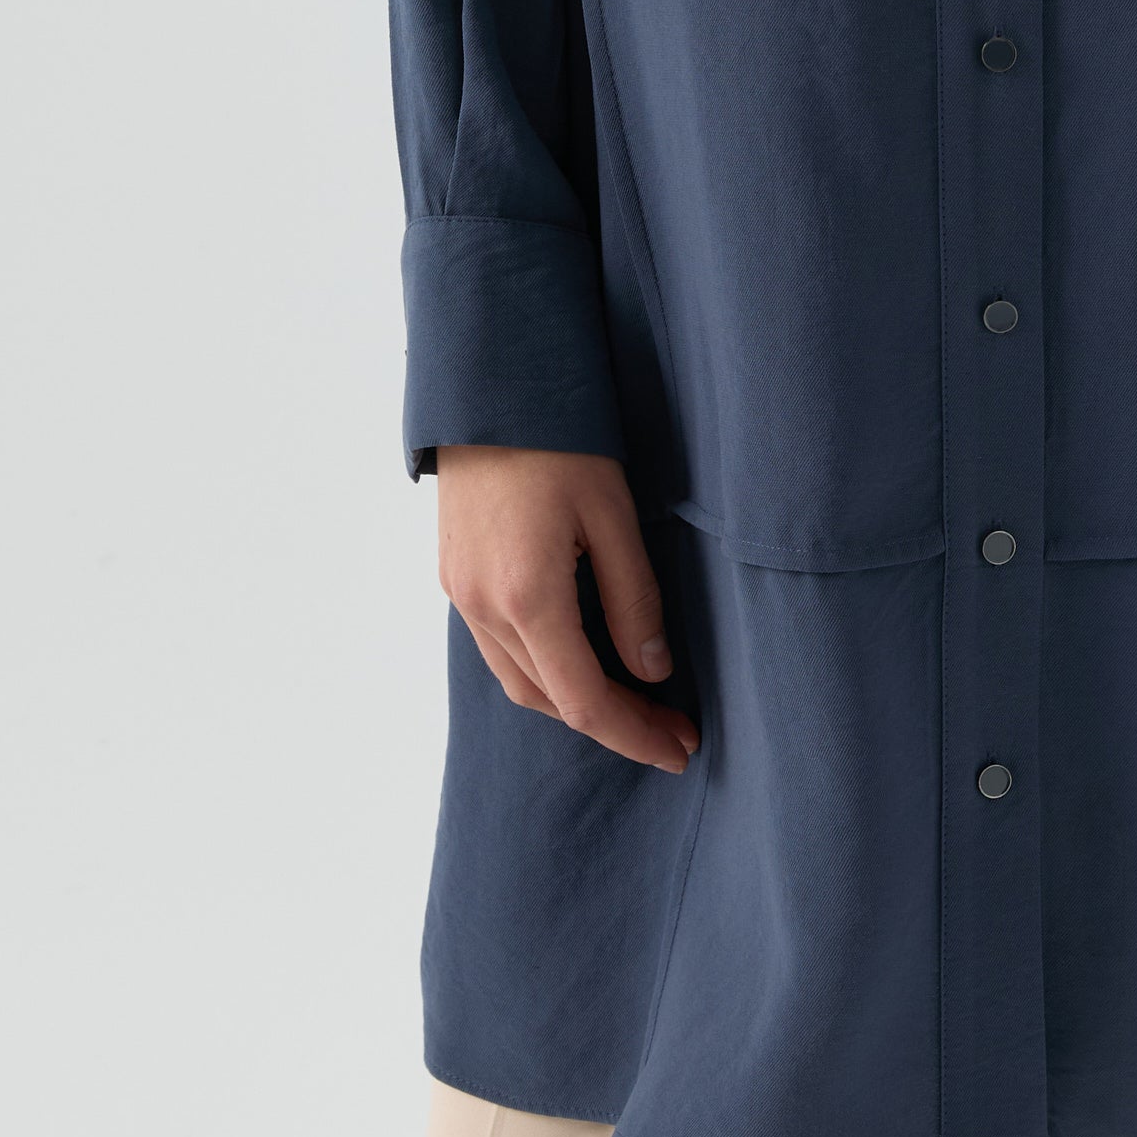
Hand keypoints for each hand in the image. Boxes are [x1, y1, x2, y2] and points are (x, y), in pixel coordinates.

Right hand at [436, 445, 699, 772]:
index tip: (681, 749)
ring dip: (574, 701)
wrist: (487, 386)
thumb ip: (633, 599)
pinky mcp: (454, 576)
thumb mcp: (613, 513)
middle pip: (550, 700)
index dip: (635, 734)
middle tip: (670, 727)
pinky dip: (543, 667)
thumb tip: (652, 672)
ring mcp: (461, 594)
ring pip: (519, 680)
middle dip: (613, 722)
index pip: (585, 701)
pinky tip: (580, 656)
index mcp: (527, 598)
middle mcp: (484, 608)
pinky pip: (498, 647)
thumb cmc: (558, 438)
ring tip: (634, 701)